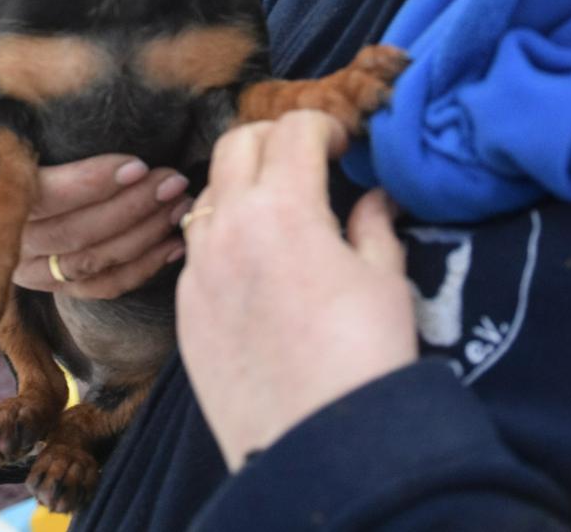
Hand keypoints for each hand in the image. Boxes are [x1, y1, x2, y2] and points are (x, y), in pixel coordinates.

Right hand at [0, 22, 190, 299]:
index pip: (47, 198)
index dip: (91, 184)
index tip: (137, 161)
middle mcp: (14, 243)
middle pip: (78, 235)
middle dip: (131, 208)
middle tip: (173, 178)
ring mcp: (37, 270)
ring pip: (94, 264)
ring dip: (143, 235)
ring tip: (182, 201)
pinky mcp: (60, 285)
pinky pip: (103, 287)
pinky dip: (141, 268)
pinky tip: (175, 243)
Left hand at [176, 110, 416, 470]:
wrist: (317, 446)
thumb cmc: (364, 358)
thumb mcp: (385, 281)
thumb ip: (374, 226)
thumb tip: (373, 198)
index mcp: (284, 207)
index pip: (293, 129)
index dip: (321, 124)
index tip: (341, 143)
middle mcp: (230, 225)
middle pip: (236, 143)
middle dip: (273, 137)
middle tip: (305, 159)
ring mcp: (199, 266)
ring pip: (207, 193)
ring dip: (240, 184)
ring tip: (275, 211)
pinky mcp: (185, 307)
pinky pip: (197, 248)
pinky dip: (222, 235)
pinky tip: (252, 263)